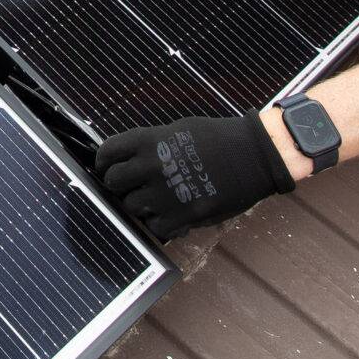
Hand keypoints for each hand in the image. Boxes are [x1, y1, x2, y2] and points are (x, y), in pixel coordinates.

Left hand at [95, 112, 295, 240]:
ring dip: (140, 206)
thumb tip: (128, 158)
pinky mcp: (182, 216)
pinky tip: (172, 215)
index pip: (107, 152)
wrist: (254, 156)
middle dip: (120, 185)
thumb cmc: (218, 139)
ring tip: (158, 200)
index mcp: (148, 140)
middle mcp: (150, 166)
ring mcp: (164, 193)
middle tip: (132, 187)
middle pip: (113, 183)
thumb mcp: (177, 131)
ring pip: (131, 207)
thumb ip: (150, 145)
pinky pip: (155, 228)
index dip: (104, 162)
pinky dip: (161, 225)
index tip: (107, 167)